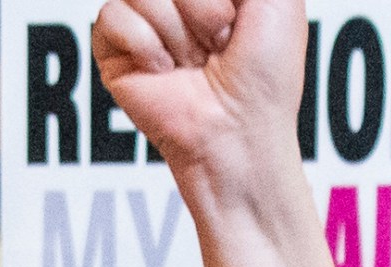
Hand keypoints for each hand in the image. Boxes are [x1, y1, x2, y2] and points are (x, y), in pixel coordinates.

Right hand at [93, 0, 306, 185]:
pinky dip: (148, 45)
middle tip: (222, 36)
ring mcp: (142, 17)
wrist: (238, 129)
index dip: (210, 1)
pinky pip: (114, 14)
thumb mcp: (277, 3)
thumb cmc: (265, 75)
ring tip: (195, 59)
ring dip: (180, 28)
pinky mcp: (113, 44)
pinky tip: (167, 70)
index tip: (227, 20)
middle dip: (204, 5)